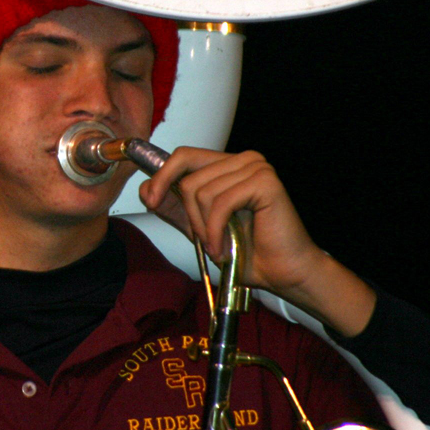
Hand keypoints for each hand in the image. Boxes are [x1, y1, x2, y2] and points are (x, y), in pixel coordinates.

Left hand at [138, 147, 323, 294]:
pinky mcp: (265, 182)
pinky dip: (215, 230)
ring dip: (204, 227)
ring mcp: (256, 167)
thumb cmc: (247, 252)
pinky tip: (223, 247)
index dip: (162, 176)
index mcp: (227, 165)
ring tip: (218, 245)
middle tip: (202, 239)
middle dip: (188, 214)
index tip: (152, 200)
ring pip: (201, 191)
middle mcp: (242, 160)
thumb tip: (146, 189)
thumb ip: (174, 207)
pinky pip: (220, 202)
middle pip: (188, 176)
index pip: (183, 155)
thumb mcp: (199, 227)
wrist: (283, 274)